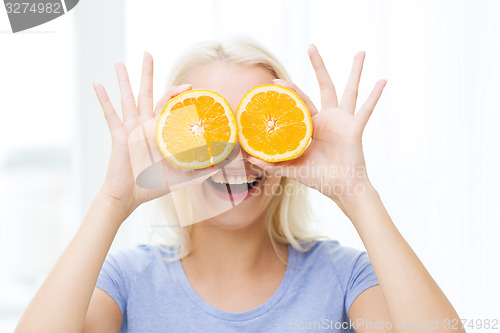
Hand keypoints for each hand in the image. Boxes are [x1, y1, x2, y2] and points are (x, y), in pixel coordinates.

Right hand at [92, 52, 215, 214]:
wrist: (130, 197)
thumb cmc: (152, 186)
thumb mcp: (180, 178)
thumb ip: (199, 173)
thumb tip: (218, 169)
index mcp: (160, 131)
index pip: (169, 106)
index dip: (178, 94)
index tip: (190, 86)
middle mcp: (145, 125)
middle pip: (147, 93)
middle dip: (147, 74)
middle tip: (147, 53)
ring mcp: (131, 129)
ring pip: (127, 98)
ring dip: (123, 80)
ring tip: (119, 62)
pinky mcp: (119, 136)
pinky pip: (110, 115)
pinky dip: (103, 99)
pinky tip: (96, 83)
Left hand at [248, 45, 386, 202]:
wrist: (340, 189)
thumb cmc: (319, 178)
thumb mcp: (292, 168)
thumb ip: (273, 163)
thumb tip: (249, 159)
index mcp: (312, 125)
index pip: (299, 102)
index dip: (289, 91)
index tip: (275, 82)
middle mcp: (328, 118)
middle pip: (324, 86)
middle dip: (318, 66)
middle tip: (311, 47)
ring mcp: (343, 121)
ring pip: (349, 91)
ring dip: (355, 72)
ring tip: (361, 52)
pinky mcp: (354, 128)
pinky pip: (366, 110)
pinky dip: (375, 96)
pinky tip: (383, 80)